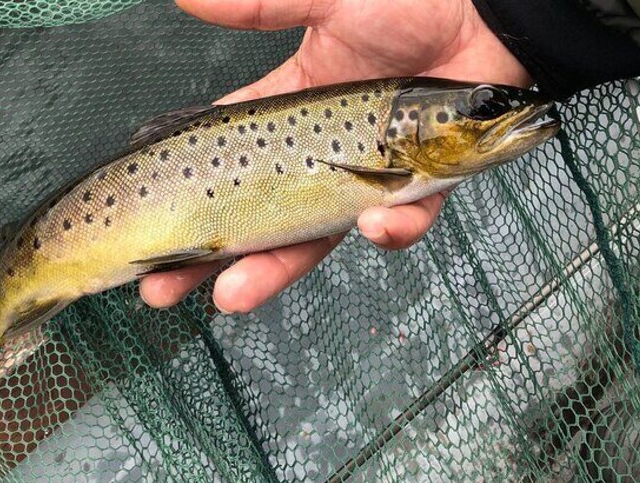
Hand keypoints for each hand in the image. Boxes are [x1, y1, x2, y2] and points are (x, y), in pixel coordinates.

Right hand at [140, 0, 530, 312]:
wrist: (493, 14)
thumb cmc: (411, 2)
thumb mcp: (326, 2)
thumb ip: (261, 6)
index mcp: (287, 117)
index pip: (222, 166)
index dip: (184, 202)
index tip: (146, 236)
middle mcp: (319, 157)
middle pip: (256, 221)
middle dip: (211, 258)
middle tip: (161, 292)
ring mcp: (367, 179)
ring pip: (315, 240)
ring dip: (274, 269)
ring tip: (232, 296)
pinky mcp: (419, 189)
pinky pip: (402, 222)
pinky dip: (389, 230)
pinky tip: (373, 226)